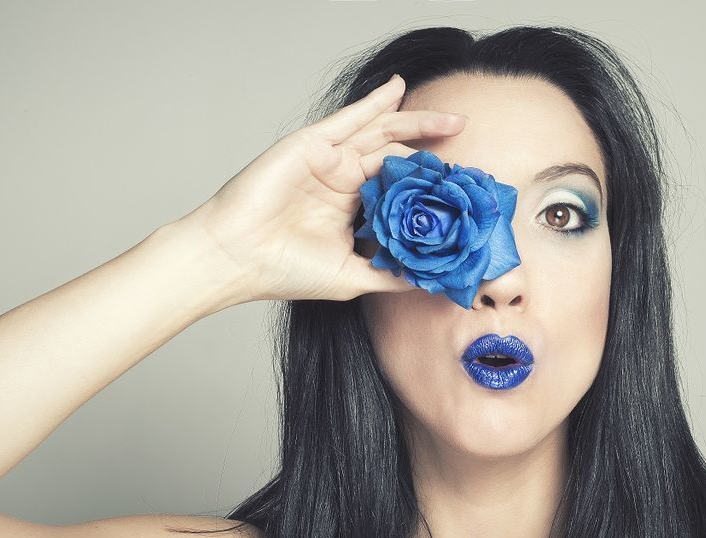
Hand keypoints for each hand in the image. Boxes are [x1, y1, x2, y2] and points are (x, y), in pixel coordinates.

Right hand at [177, 75, 467, 303]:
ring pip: (381, 134)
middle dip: (434, 153)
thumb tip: (432, 281)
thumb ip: (391, 273)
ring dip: (418, 124)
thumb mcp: (353, 276)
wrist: (238, 259)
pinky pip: (351, 118)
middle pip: (397, 158)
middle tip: (467, 150)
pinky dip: (375, 103)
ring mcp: (329, 161)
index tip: (465, 193)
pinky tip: (398, 88)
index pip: (400, 191)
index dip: (430, 190)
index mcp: (351, 209)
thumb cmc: (284, 270)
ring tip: (453, 122)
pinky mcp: (314, 145)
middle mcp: (342, 181)